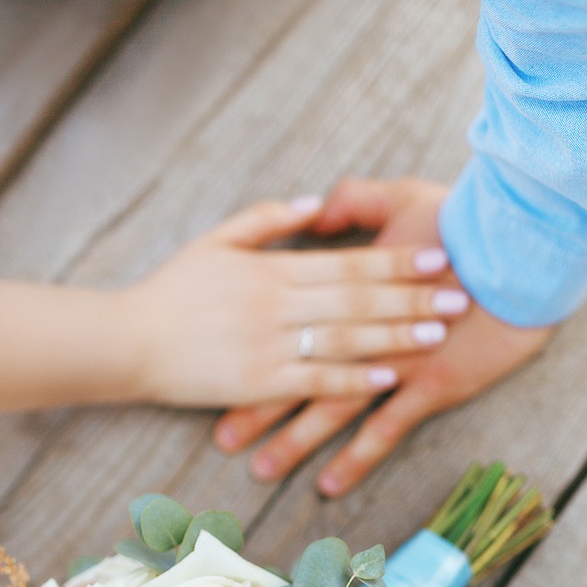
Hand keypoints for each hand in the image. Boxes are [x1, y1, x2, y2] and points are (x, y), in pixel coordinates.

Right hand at [120, 195, 469, 408]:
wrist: (127, 341)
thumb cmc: (171, 291)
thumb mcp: (215, 240)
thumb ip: (267, 219)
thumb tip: (316, 203)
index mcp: (271, 268)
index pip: (347, 262)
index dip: (396, 260)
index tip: (438, 255)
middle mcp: (276, 304)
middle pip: (358, 298)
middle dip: (412, 296)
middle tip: (459, 294)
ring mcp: (268, 344)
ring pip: (344, 338)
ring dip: (395, 335)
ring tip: (438, 331)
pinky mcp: (256, 383)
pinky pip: (314, 380)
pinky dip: (352, 379)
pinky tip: (387, 377)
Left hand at [212, 179, 552, 494]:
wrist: (522, 247)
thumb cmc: (466, 221)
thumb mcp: (403, 196)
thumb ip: (354, 202)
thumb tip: (315, 210)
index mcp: (348, 287)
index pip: (289, 322)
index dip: (253, 348)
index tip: (219, 369)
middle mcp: (361, 330)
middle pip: (298, 372)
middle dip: (257, 407)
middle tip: (222, 436)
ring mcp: (393, 361)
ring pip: (330, 408)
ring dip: (295, 442)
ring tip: (261, 469)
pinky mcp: (429, 384)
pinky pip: (384, 430)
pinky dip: (356, 459)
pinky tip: (329, 485)